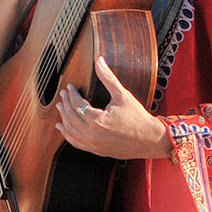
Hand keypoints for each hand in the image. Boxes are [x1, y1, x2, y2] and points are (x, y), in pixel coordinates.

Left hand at [55, 56, 169, 159]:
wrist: (151, 140)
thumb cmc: (139, 118)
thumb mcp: (122, 95)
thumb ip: (108, 78)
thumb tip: (99, 60)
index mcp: (97, 120)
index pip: (77, 104)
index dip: (71, 94)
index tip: (69, 87)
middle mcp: (91, 134)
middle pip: (70, 116)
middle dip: (65, 104)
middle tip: (63, 94)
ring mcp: (93, 144)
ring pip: (70, 131)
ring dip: (63, 118)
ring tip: (60, 107)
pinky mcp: (96, 150)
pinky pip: (76, 143)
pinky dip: (67, 134)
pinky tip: (63, 128)